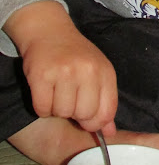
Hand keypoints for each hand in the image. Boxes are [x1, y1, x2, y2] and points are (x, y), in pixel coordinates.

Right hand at [5, 1, 117, 134]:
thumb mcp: (98, 73)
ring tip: (57, 91)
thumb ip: (105, 102)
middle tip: (69, 99)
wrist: (50, 31)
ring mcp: (65, 72)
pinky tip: (45, 91)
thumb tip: (110, 133)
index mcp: (105, 71)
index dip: (96, 123)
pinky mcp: (42, 75)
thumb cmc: (76, 55)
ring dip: (57, 109)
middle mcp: (88, 71)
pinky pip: (42, 109)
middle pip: (84, 115)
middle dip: (75, 115)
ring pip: (62, 113)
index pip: (106, 112)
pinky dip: (42, 107)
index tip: (87, 118)